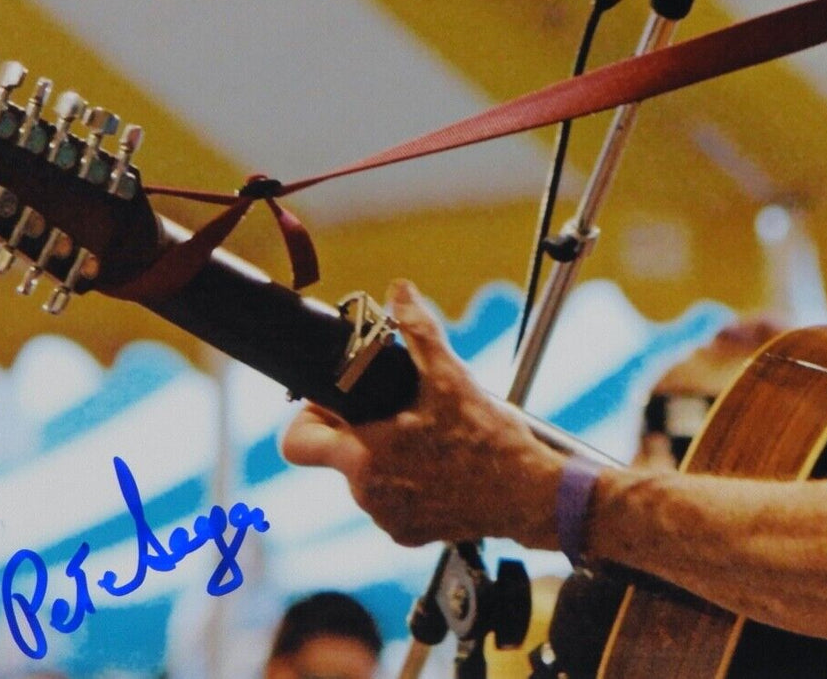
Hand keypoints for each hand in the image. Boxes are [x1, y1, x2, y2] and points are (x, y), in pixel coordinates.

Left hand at [281, 280, 563, 547]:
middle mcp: (368, 494)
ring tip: (428, 436)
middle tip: (398, 411)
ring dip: (385, 455)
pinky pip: (391, 501)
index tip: (340, 402)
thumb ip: (419, 331)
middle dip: (359, 429)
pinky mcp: (409, 533)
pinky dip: (408, 482)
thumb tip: (399, 292)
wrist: (530, 496)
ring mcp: (388, 518)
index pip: (296, 441)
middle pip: (337, 454)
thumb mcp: (452, 378)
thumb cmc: (492, 443)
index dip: (310, 415)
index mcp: (364, 456)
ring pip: (367, 476)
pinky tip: (441, 465)